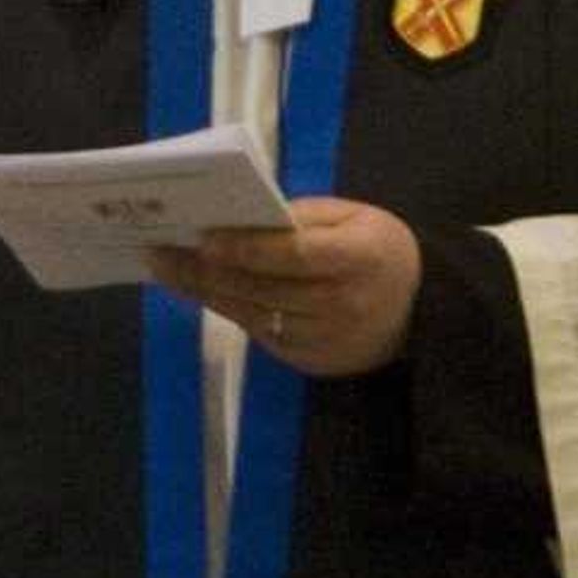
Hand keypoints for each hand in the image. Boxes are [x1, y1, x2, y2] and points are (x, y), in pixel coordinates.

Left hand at [149, 198, 420, 375]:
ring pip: (252, 314)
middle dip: (206, 270)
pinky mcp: (311, 361)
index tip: (203, 238)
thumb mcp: (353, 217)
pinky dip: (228, 309)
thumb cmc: (378, 250)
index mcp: (360, 259)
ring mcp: (327, 340)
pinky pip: (260, 334)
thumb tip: (240, 219)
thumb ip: (301, 216)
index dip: (246, 248)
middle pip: (262, 289)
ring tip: (166, 269)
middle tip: (160, 251)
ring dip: (204, 292)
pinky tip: (200, 289)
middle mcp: (344, 305)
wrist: (418, 312)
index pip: (293, 256)